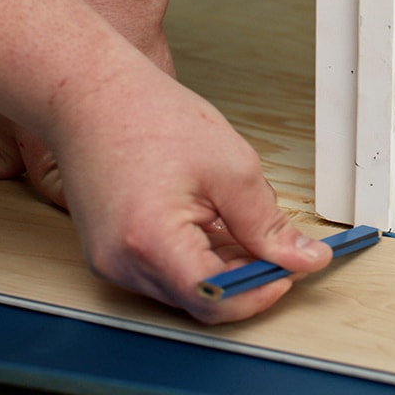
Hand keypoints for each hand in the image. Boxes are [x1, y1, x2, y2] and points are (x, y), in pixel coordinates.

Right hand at [0, 70, 331, 323]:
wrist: (91, 95)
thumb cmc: (147, 116)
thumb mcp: (230, 168)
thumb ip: (269, 224)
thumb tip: (303, 257)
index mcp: (152, 242)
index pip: (216, 299)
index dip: (260, 292)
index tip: (288, 273)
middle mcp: (122, 263)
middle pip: (201, 299)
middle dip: (246, 278)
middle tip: (276, 246)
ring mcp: (111, 262)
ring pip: (185, 289)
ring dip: (222, 267)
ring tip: (238, 221)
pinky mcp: (110, 253)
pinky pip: (164, 273)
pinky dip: (197, 257)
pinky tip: (211, 223)